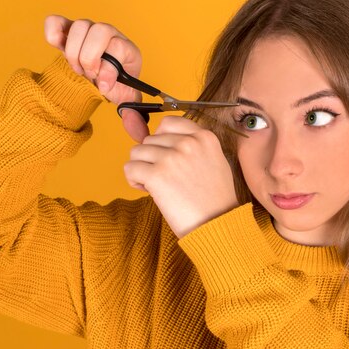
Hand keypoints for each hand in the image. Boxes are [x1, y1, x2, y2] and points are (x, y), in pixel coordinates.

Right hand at [44, 14, 147, 141]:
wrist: (98, 81)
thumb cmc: (114, 88)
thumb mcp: (126, 100)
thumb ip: (133, 114)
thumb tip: (136, 126)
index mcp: (128, 50)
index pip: (119, 48)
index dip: (108, 69)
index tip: (103, 86)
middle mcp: (111, 35)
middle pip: (100, 30)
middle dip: (90, 58)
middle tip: (88, 76)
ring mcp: (89, 30)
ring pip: (80, 26)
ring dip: (74, 52)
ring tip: (78, 69)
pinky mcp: (67, 30)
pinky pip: (57, 21)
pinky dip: (53, 32)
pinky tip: (56, 47)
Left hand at [124, 115, 238, 237]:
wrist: (218, 224)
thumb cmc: (214, 198)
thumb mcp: (210, 161)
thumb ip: (185, 144)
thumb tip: (137, 124)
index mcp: (205, 137)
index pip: (168, 123)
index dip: (162, 141)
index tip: (167, 156)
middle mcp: (188, 142)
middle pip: (150, 139)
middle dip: (153, 158)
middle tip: (167, 178)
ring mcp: (171, 157)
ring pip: (136, 152)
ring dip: (142, 169)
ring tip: (159, 186)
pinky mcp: (157, 175)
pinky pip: (130, 168)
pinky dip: (135, 180)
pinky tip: (150, 191)